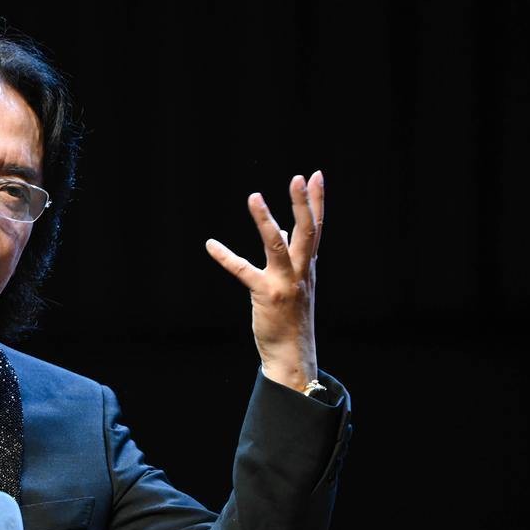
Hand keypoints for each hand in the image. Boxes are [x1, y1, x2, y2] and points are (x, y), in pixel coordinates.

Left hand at [204, 170, 324, 391]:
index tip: (317, 175)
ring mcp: (285, 283)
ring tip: (254, 197)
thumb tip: (287, 232)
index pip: (316, 228)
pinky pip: (243, 272)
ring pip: (277, 246)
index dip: (318, 201)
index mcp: (308, 266)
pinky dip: (226, 257)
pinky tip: (211, 245)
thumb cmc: (292, 318)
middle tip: (299, 177)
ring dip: (266, 221)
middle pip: (308, 232)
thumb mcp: (298, 285)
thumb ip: (293, 257)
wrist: (293, 354)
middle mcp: (301, 271)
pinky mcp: (266, 295)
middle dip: (304, 203)